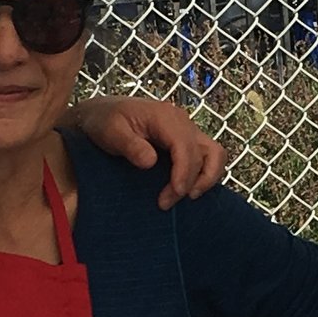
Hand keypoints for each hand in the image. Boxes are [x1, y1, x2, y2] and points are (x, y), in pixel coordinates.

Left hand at [72, 93, 225, 206]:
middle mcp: (181, 122)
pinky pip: (207, 157)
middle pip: (205, 152)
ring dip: (207, 177)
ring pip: (215, 153)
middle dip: (190, 181)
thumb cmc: (104, 122)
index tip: (174, 193)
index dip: (184, 172)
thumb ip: (129, 145)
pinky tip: (187, 190)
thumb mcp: (110, 132)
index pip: (185, 145)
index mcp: (165, 117)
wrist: (103, 114)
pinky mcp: (186, 141)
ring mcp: (187, 130)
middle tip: (166, 202)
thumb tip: (150, 162)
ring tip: (188, 197)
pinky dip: (204, 174)